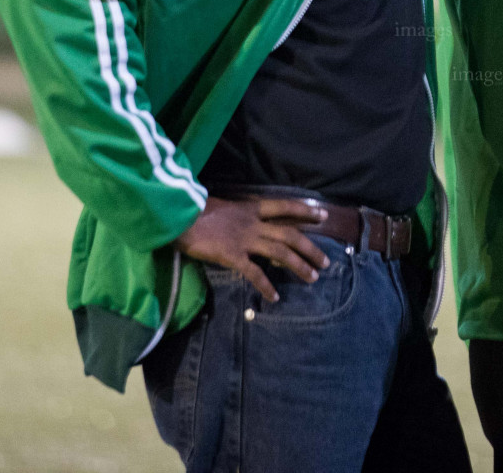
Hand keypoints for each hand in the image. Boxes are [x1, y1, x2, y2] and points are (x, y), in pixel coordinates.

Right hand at [173, 196, 330, 302]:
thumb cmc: (194, 209)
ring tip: (312, 278)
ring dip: (298, 265)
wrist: (177, 215)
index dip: (305, 211)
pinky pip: (254, 272)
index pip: (285, 206)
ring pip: (280, 252)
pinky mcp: (232, 255)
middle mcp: (253, 223)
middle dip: (310, 247)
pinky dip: (266, 285)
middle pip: (290, 234)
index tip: (323, 215)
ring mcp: (244, 239)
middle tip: (326, 262)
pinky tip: (275, 297)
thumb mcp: (220, 206)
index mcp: (250, 208)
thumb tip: (239, 221)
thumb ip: (235, 215)